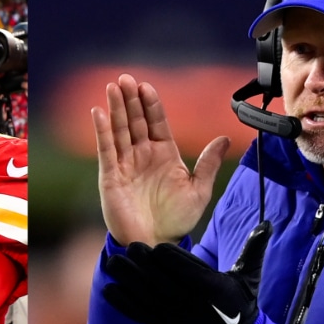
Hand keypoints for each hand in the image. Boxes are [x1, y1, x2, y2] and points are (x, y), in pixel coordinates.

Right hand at [93, 73, 229, 245]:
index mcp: (164, 154)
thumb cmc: (176, 220)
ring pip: (119, 130)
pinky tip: (99, 113)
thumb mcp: (199, 190)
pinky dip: (101, 131)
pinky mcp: (111, 177)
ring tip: (112, 87)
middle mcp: (143, 155)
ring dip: (116, 108)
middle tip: (125, 79)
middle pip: (135, 120)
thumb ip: (208, 163)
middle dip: (130, 99)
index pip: (156, 122)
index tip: (146, 86)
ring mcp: (125, 164)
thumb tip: (225, 137)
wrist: (156, 244)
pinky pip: (106, 150)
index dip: (151, 104)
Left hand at [103, 220, 271, 323]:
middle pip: (164, 283)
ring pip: (148, 298)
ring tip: (113, 263)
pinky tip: (108, 290)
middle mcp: (192, 306)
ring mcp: (176, 318)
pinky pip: (140, 315)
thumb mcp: (249, 279)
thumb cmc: (239, 305)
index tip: (157, 245)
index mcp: (214, 291)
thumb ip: (253, 250)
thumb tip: (265, 224)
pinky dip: (124, 304)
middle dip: (145, 265)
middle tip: (129, 247)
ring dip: (128, 281)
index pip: (190, 273)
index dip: (172, 259)